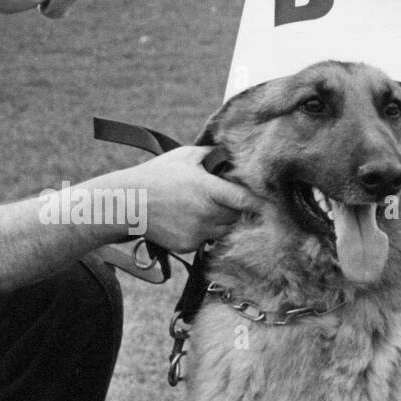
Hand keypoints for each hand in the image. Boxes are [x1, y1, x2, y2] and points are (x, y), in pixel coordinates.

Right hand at [130, 146, 258, 252]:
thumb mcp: (186, 156)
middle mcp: (207, 214)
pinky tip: (187, 219)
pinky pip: (206, 240)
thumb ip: (213, 155)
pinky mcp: (188, 246)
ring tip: (202, 207)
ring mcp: (198, 233)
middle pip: (237, 217)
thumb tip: (232, 154)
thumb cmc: (157, 175)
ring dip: (221, 221)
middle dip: (235, 209)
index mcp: (209, 190)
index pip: (246, 201)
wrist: (129, 203)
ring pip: (224, 230)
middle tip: (223, 198)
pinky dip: (203, 232)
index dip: (261, 203)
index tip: (272, 204)